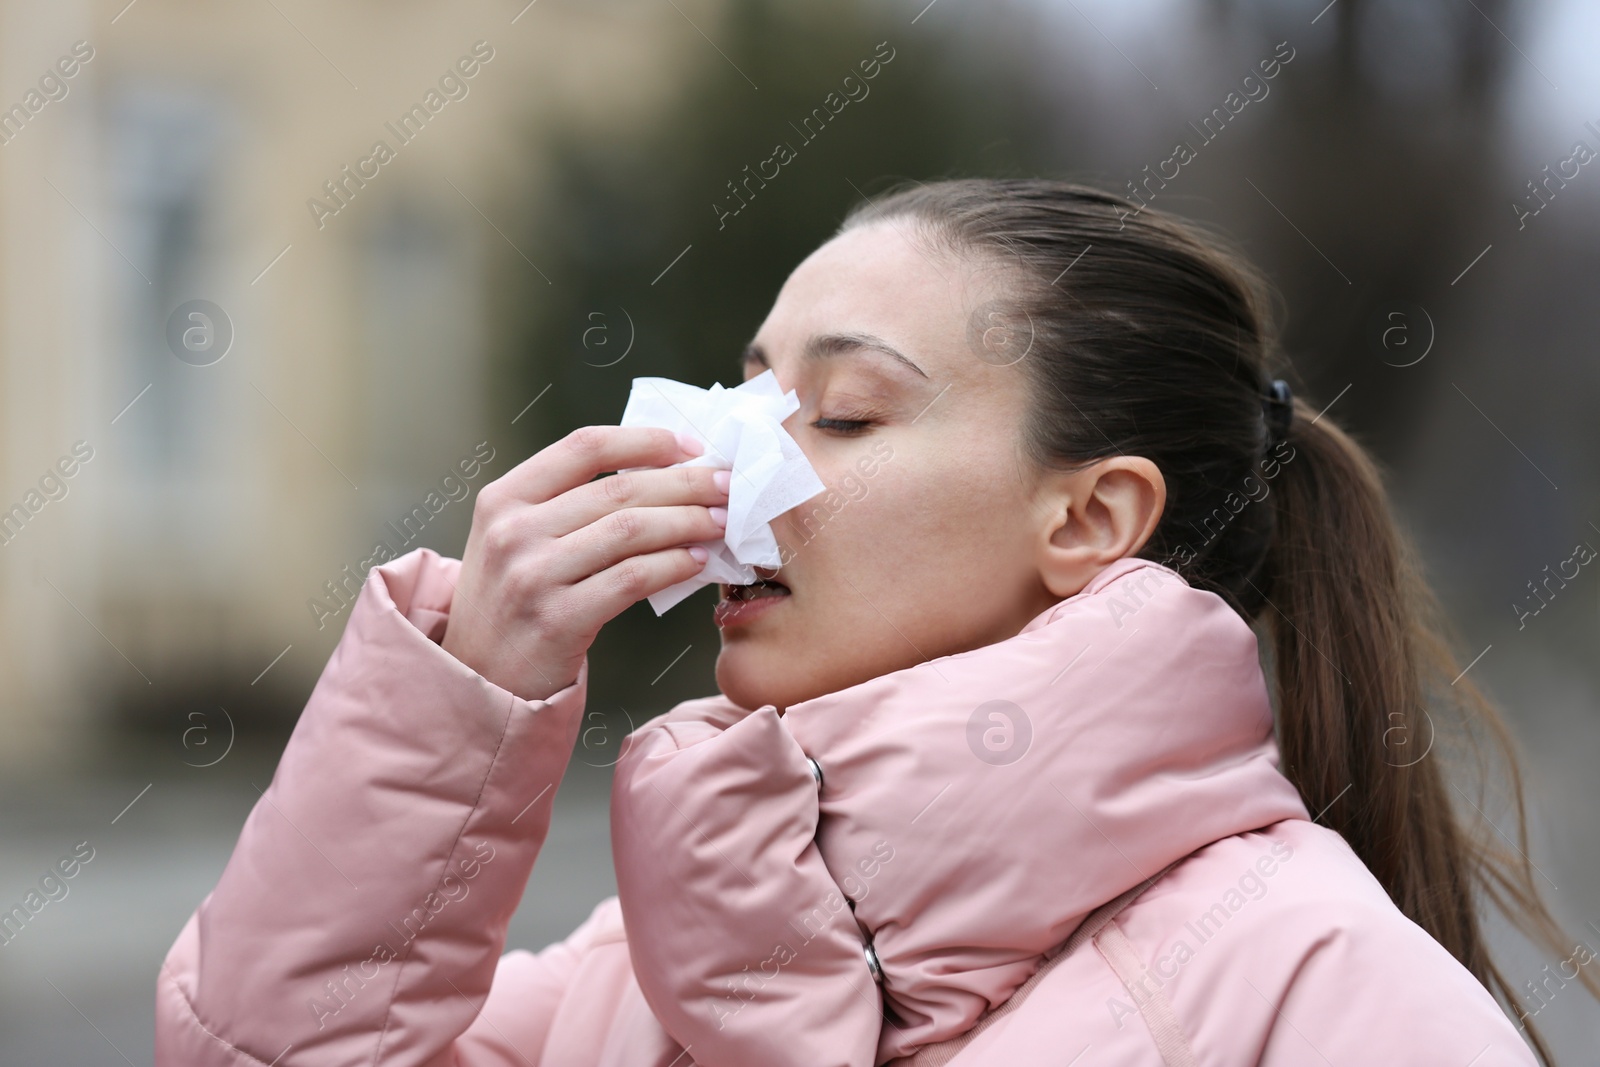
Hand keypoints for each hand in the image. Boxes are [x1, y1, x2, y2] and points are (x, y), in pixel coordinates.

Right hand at [440, 426, 728, 701]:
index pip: (585, 448)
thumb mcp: (516, 540)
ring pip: (630, 530)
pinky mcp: (557, 619)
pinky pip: (631, 579)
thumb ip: (567, 505)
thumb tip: (660, 474)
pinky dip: (672, 565)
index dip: (644, 441)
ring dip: (687, 521)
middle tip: (727, 484)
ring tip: (720, 522)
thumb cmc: (511, 604)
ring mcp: (533, 575)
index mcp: (504, 498)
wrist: (479, 680)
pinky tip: (696, 561)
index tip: (688, 446)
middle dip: (685, 482)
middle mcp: (514, 531)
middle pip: (618, 489)